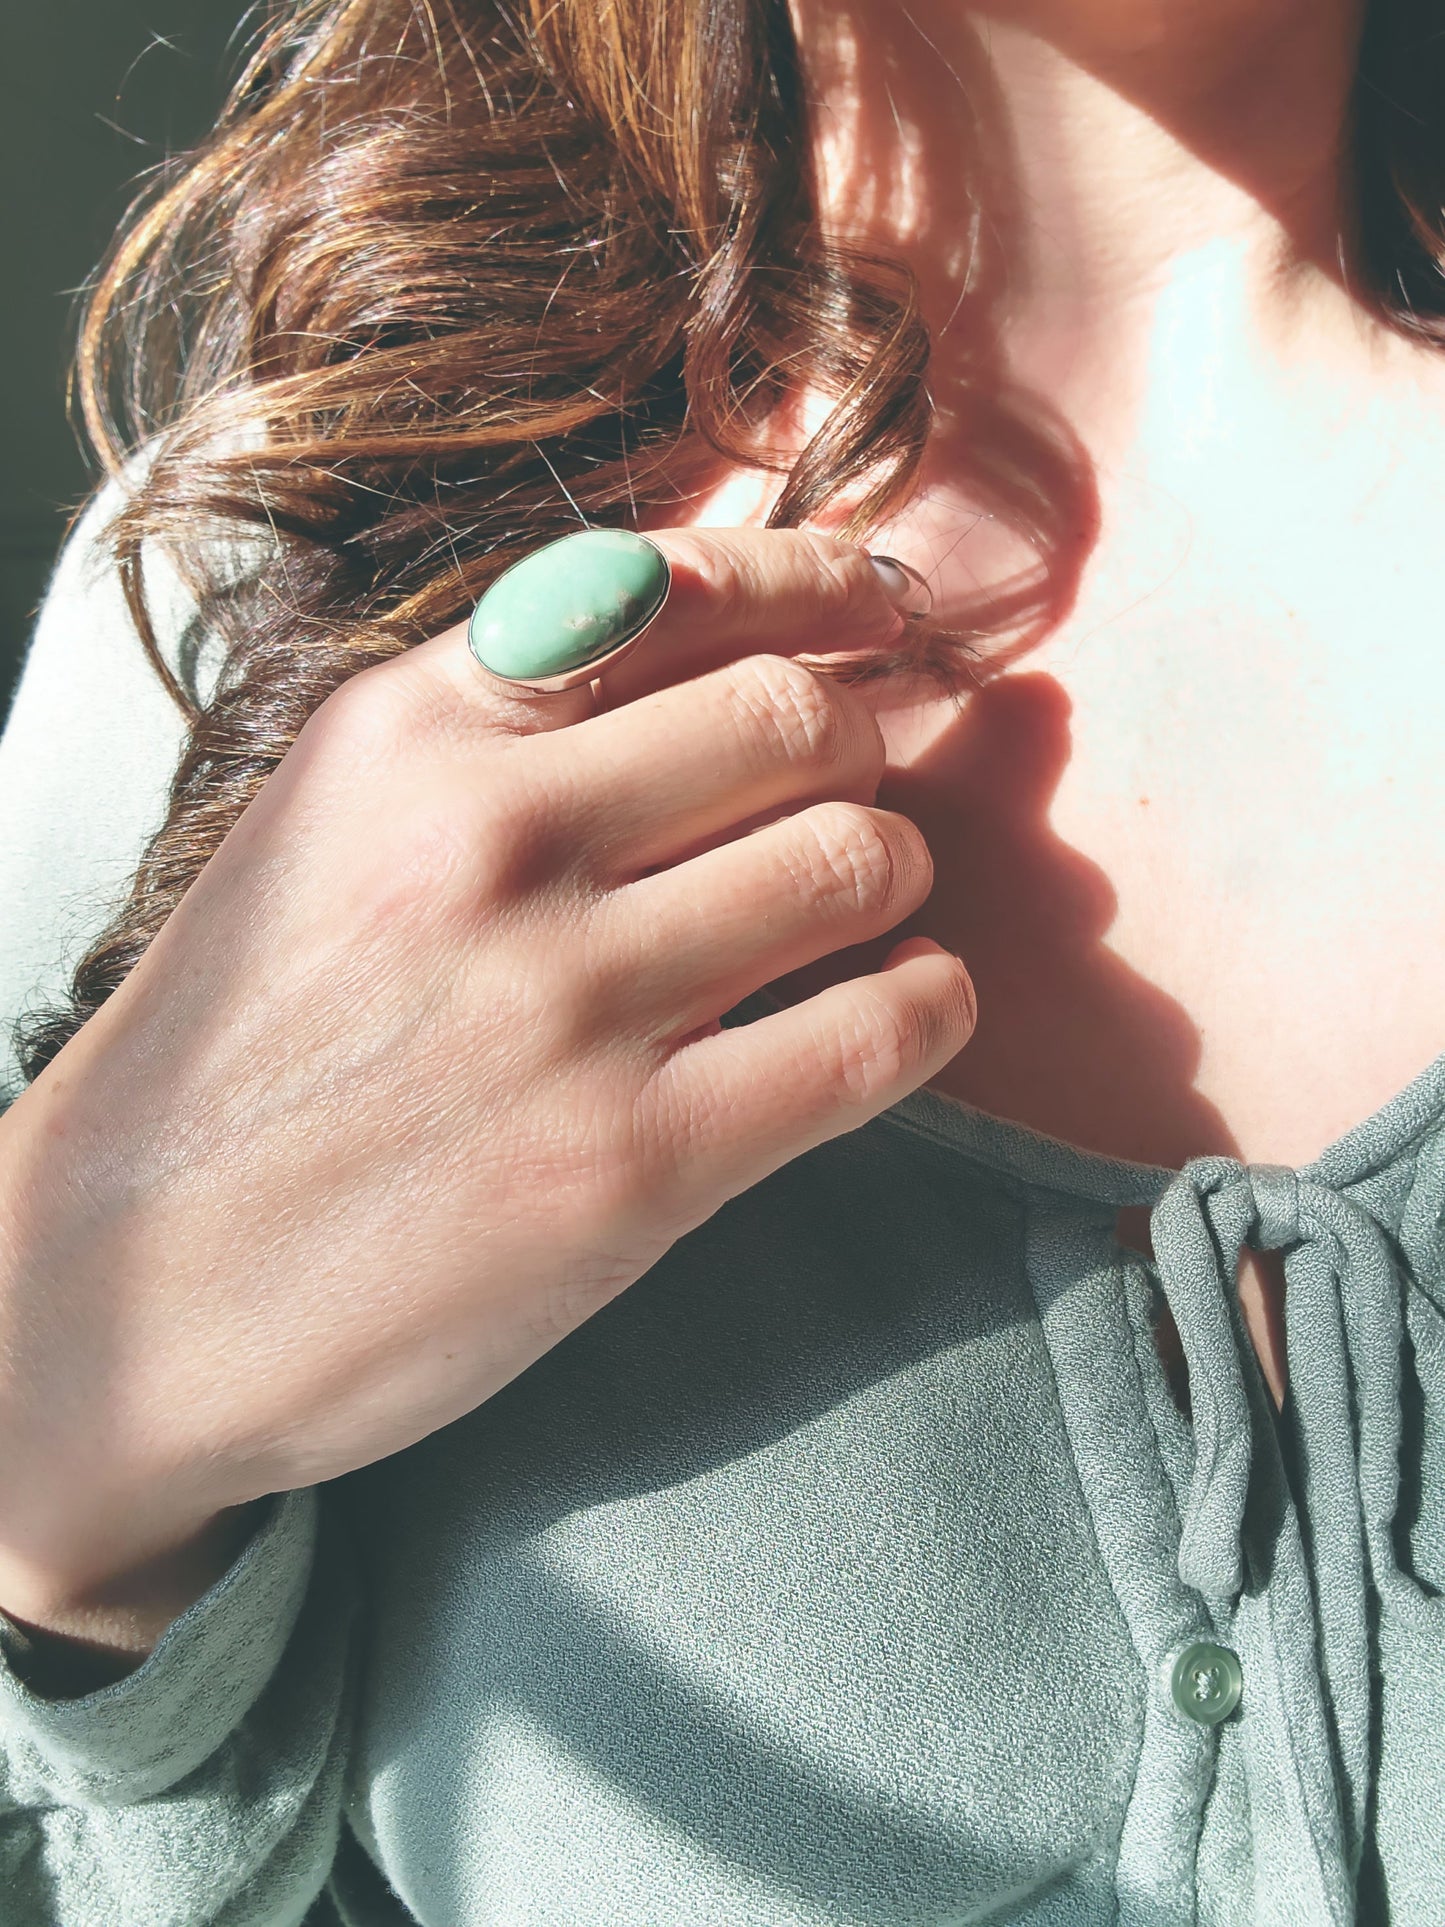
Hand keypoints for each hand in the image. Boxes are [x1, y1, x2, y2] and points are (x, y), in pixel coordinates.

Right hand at [0, 529, 975, 1605]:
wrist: (125, 1295)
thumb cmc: (243, 1056)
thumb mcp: (325, 830)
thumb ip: (495, 731)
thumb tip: (726, 639)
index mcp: (405, 734)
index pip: (673, 590)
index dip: (818, 587)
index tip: (885, 610)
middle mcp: (488, 842)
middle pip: (796, 718)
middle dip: (861, 747)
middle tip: (856, 793)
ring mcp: (564, 1005)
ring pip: (856, 860)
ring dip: (898, 875)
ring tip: (870, 910)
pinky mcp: (630, 1166)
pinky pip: (874, 1037)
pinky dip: (929, 1007)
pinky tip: (906, 1008)